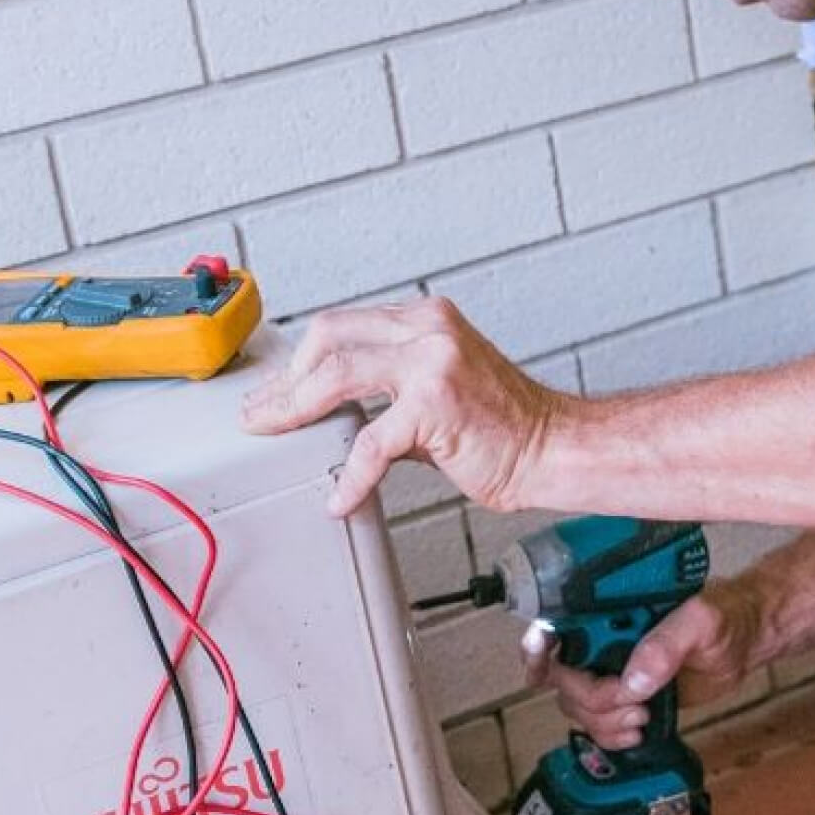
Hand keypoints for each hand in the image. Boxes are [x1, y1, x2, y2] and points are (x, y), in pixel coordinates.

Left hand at [241, 298, 567, 516]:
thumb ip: (388, 388)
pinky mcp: (436, 405)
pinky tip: (340, 496)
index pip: (343, 326)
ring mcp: (433, 363)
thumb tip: (332, 409)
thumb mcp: (439, 387)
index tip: (276, 389)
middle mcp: (429, 329)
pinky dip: (351, 474)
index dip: (301, 359)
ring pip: (336, 376)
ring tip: (274, 435)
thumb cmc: (502, 426)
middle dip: (287, 380)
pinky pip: (372, 442)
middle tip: (262, 413)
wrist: (551, 448)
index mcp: (426, 318)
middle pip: (328, 337)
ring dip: (295, 410)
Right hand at [522, 585, 763, 749]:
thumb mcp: (702, 621)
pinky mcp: (626, 697)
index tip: (539, 662)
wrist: (746, 642)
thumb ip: (668, 643)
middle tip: (635, 703)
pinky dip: (611, 735)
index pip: (557, 625)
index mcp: (611, 610)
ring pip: (578, 706)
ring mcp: (612, 669)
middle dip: (592, 698)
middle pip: (564, 678)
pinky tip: (638, 733)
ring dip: (604, 721)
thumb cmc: (725, 615)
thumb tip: (632, 680)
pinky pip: (599, 723)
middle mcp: (603, 639)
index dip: (537, 647)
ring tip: (643, 718)